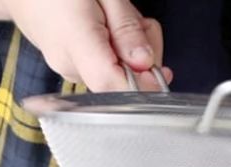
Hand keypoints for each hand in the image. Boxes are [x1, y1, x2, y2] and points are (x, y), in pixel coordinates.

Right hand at [3, 0, 170, 91]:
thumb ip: (125, 28)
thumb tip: (145, 63)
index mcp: (75, 43)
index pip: (112, 86)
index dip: (143, 85)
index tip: (161, 72)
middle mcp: (69, 64)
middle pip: (120, 80)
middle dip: (142, 54)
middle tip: (136, 21)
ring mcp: (68, 68)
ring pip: (116, 73)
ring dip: (130, 48)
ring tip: (116, 17)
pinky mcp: (71, 67)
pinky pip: (106, 66)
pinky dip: (116, 49)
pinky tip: (107, 27)